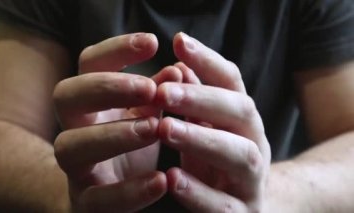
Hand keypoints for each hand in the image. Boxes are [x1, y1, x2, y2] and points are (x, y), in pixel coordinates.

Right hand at [52, 33, 191, 211]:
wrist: (108, 195)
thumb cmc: (130, 146)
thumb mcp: (145, 115)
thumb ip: (158, 95)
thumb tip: (177, 71)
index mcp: (90, 102)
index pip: (88, 63)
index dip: (115, 50)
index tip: (152, 42)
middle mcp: (74, 128)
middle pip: (65, 95)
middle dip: (107, 87)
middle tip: (149, 89)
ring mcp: (75, 167)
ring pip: (71, 145)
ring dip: (114, 135)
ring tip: (155, 129)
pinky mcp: (85, 203)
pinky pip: (97, 199)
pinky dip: (129, 190)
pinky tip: (161, 180)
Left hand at [156, 33, 271, 211]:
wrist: (244, 209)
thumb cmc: (217, 161)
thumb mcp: (208, 127)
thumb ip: (195, 99)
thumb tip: (179, 64)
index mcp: (242, 119)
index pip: (232, 82)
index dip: (208, 61)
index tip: (179, 42)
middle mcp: (254, 143)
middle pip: (242, 113)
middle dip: (204, 99)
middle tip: (165, 92)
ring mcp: (252, 181)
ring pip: (240, 156)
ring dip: (202, 139)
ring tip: (166, 129)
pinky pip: (224, 206)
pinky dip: (198, 192)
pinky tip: (172, 178)